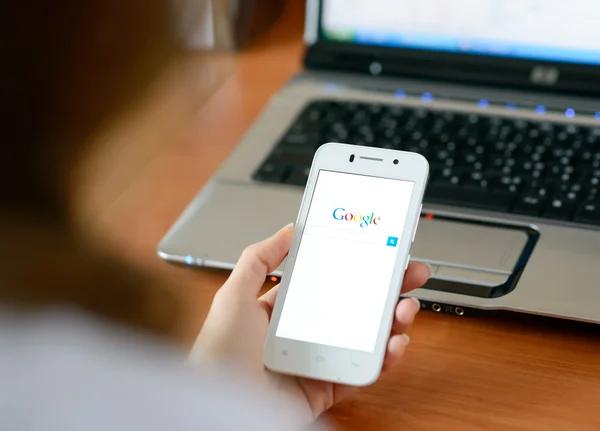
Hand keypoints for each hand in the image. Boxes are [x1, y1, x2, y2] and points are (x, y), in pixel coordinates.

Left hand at [190, 224, 429, 425]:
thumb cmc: (220, 351)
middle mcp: (303, 335)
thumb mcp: (235, 293)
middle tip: (409, 273)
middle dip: (383, 290)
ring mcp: (318, 361)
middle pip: (352, 307)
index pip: (325, 283)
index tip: (375, 251)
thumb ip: (259, 257)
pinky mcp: (327, 388)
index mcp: (282, 311)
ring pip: (364, 338)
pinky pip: (362, 372)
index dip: (351, 267)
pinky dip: (384, 358)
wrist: (222, 405)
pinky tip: (395, 342)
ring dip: (391, 321)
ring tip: (406, 306)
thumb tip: (290, 229)